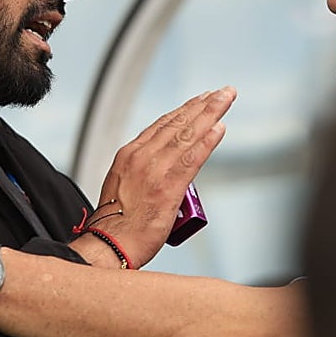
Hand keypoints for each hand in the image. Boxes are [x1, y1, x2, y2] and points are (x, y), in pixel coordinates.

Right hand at [77, 87, 233, 268]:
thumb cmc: (116, 224)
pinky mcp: (168, 187)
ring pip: (187, 134)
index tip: (199, 101)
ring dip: (210, 114)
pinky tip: (219, 128)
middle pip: (177, 123)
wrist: (109, 243)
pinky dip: (207, 141)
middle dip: (202, 105)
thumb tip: (163, 171)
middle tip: (221, 92)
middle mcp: (140, 156)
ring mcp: (154, 170)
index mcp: (128, 155)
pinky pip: (192, 158)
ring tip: (225, 99)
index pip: (161, 125)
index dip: (183, 111)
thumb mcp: (122, 186)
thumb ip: (143, 172)